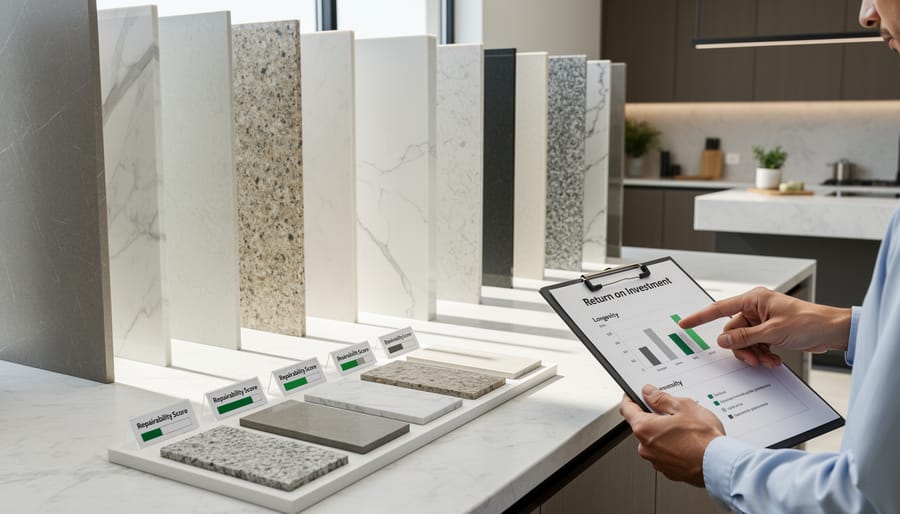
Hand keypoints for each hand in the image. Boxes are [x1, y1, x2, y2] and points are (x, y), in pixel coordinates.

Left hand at [620, 385, 724, 486]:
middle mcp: (646, 447)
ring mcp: (656, 461)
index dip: (630, 398)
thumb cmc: (704, 439)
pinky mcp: (668, 470)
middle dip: (654, 417)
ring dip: (664, 433)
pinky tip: (688, 442)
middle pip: (642, 425)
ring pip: (655, 441)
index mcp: (644, 428)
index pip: (627, 409)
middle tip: (673, 412)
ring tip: (686, 429)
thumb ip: (661, 398)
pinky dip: (673, 447)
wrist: (720, 465)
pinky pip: (665, 453)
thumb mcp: (683, 407)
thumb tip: (649, 393)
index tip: (633, 394)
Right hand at [678, 287, 851, 366]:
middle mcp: (756, 308)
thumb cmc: (809, 322)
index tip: (684, 323)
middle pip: (733, 332)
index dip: (700, 317)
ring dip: (754, 354)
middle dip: (743, 348)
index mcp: (753, 300)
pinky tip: (774, 359)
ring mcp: (762, 321)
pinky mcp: (770, 332)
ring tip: (768, 361)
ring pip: (744, 341)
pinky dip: (762, 354)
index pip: (719, 308)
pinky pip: (756, 345)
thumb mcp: (773, 332)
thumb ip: (744, 337)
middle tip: (753, 358)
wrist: (832, 331)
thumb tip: (723, 340)